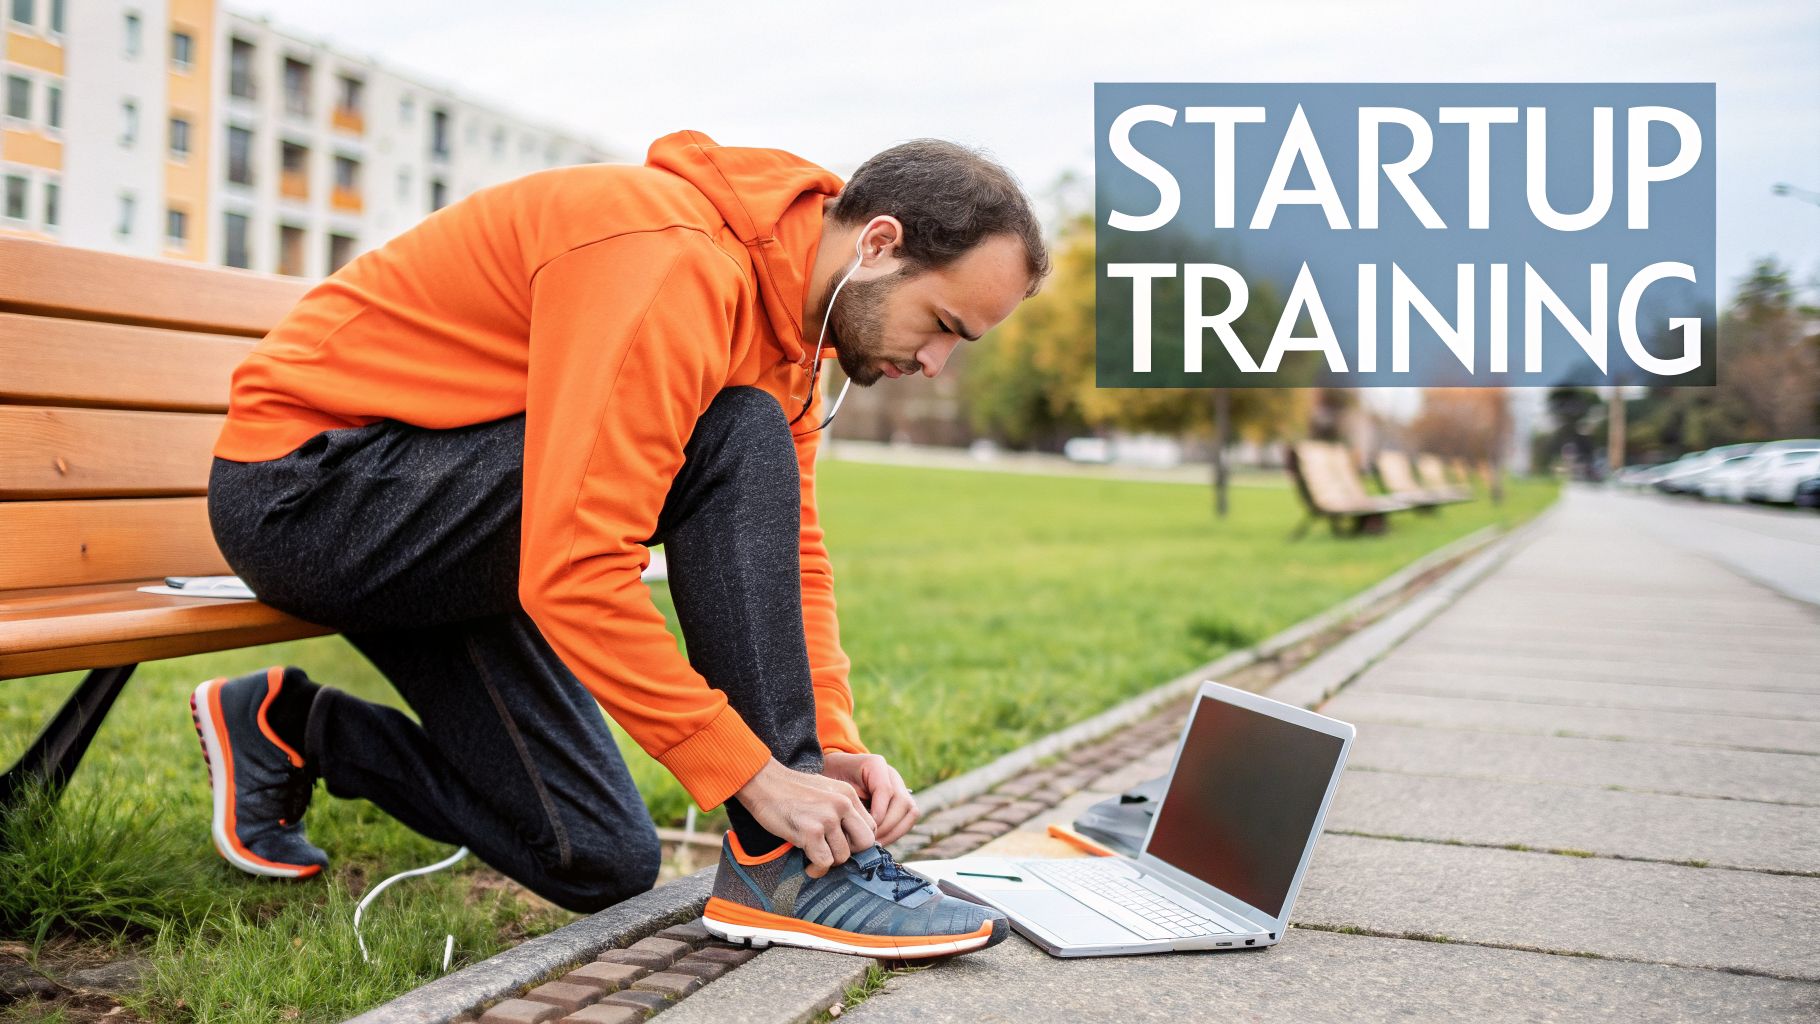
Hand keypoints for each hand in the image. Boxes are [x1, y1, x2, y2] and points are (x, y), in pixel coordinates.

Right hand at [733, 758, 875, 877]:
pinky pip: (824, 862)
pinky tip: (808, 865)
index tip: (840, 844)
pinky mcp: (810, 832)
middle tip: (832, 853)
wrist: (762, 782)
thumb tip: (850, 839)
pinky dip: (816, 869)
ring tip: (814, 855)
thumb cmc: (789, 791)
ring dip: (828, 861)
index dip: (857, 841)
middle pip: (865, 843)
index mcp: (848, 794)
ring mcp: (827, 818)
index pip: (871, 827)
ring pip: (843, 856)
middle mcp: (842, 804)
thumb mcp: (824, 791)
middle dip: (850, 854)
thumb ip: (840, 809)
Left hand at [822, 751, 918, 847]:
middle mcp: (891, 775)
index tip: (864, 828)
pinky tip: (879, 841)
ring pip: (911, 812)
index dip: (878, 813)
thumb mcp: (832, 785)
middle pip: (904, 802)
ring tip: (875, 844)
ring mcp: (899, 787)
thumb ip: (846, 800)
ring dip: (895, 832)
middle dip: (888, 826)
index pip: (886, 790)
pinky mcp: (900, 802)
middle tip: (870, 841)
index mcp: (875, 764)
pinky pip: (907, 819)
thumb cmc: (829, 779)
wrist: (832, 775)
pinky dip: (895, 833)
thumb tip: (856, 825)